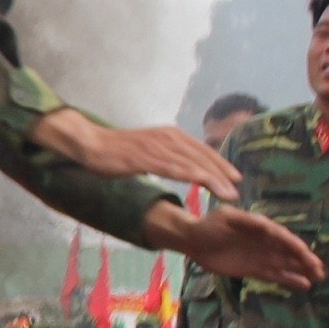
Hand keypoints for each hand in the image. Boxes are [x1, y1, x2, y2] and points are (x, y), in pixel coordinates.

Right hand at [31, 109, 241, 200]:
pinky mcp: (145, 157)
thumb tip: (181, 166)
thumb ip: (166, 155)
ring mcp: (157, 147)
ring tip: (229, 194)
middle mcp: (167, 137)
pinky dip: (193, 176)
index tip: (234, 177)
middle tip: (238, 188)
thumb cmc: (117, 150)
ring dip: (213, 179)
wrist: (91, 144)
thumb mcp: (148, 150)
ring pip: (192, 163)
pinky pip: (174, 168)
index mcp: (169, 134)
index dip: (220, 163)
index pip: (201, 149)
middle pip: (201, 156)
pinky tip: (205, 184)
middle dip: (222, 172)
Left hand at [143, 200, 324, 290]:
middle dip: (306, 261)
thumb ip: (246, 221)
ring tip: (317, 278)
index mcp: (262, 228)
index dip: (298, 249)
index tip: (309, 258)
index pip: (285, 239)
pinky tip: (303, 285)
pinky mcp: (253, 270)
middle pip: (290, 253)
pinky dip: (288, 280)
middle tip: (320, 271)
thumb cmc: (209, 224)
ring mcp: (261, 257)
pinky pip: (274, 276)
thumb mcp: (226, 217)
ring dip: (301, 271)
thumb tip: (267, 225)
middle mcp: (265, 243)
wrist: (194, 240)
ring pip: (286, 265)